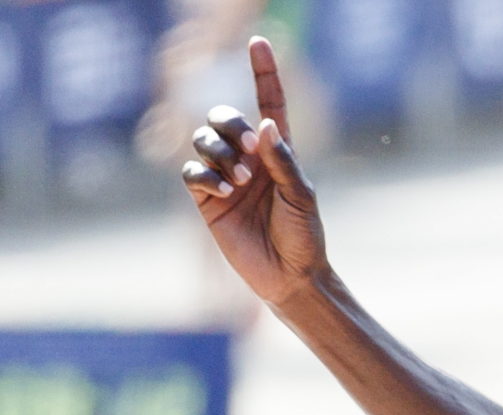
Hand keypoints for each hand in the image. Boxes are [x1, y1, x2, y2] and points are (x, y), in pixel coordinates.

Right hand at [180, 37, 327, 306]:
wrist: (289, 277)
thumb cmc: (304, 237)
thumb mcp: (301, 197)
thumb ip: (283, 161)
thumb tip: (263, 125)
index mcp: (277, 152)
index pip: (268, 103)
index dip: (263, 72)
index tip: (259, 42)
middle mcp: (249, 159)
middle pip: (223, 116)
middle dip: (229, 124)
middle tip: (248, 151)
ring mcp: (225, 176)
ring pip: (202, 138)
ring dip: (218, 152)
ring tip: (239, 182)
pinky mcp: (206, 199)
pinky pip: (191, 171)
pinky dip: (204, 174)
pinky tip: (223, 192)